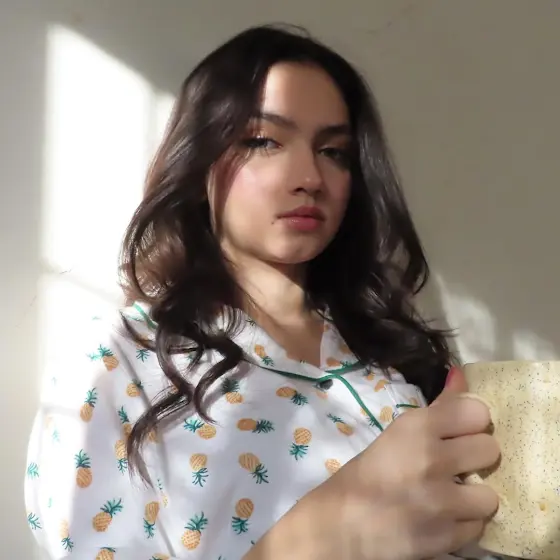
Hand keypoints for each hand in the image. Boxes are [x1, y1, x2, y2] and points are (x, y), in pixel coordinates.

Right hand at [316, 367, 499, 559]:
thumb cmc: (368, 472)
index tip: (461, 431)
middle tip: (458, 465)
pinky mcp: (445, 537)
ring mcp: (440, 501)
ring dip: (473, 498)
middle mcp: (431, 459)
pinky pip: (479, 526)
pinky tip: (444, 518)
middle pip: (490, 448)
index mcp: (415, 427)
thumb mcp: (398, 433)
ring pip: (490, 494)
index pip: (476, 411)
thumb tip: (460, 375)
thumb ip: (438, 407)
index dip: (471, 422)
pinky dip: (464, 524)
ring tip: (452, 497)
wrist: (343, 524)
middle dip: (476, 458)